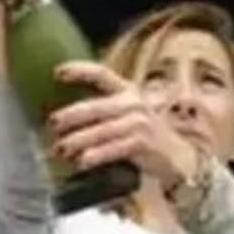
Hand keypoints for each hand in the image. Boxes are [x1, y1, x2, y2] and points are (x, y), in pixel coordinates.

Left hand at [47, 62, 200, 188]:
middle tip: (53, 123)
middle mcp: (134, 103)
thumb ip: (103, 114)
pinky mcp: (144, 142)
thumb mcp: (128, 117)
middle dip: (71, 115)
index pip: (101, 74)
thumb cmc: (147, 137)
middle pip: (96, 106)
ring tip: (60, 148)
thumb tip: (64, 123)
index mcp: (128, 92)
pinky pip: (114, 148)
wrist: (180, 158)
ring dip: (78, 141)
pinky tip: (82, 162)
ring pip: (101, 130)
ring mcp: (140, 122)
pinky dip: (96, 155)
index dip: (80, 71)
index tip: (58, 72)